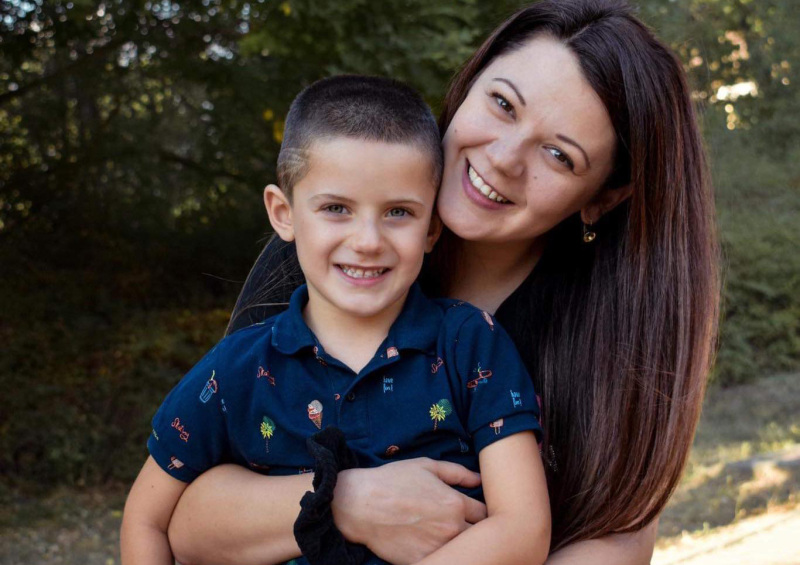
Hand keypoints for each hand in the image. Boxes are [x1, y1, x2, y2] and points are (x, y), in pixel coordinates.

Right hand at [332, 458, 486, 564]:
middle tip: (467, 526)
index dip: (482, 513)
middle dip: (477, 531)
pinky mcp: (423, 561)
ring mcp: (437, 548)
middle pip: (480, 536)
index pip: (485, 514)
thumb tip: (479, 479)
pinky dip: (445, 555)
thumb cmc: (392, 481)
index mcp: (455, 503)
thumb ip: (457, 473)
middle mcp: (451, 528)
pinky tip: (436, 547)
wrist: (359, 505)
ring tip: (452, 537)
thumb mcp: (426, 467)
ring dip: (462, 544)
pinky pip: (445, 561)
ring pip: (465, 552)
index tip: (475, 512)